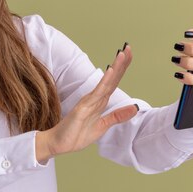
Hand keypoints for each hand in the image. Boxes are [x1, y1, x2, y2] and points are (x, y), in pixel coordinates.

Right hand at [35, 44, 138, 162]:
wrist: (58, 144)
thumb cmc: (76, 134)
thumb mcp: (103, 126)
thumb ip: (117, 116)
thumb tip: (134, 108)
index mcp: (99, 101)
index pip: (114, 82)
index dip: (122, 69)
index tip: (130, 54)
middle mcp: (94, 98)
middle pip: (112, 78)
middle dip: (121, 63)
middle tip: (129, 47)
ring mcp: (88, 101)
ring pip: (105, 83)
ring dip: (115, 68)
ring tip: (122, 54)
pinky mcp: (82, 107)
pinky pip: (96, 94)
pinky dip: (104, 82)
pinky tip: (110, 72)